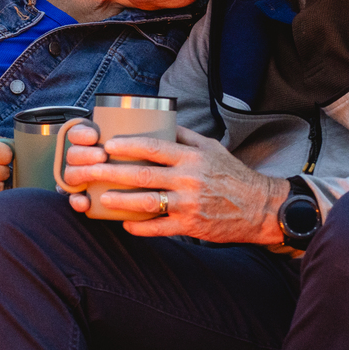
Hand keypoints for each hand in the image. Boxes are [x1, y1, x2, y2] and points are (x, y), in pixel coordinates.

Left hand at [61, 124, 288, 242]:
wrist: (260, 207)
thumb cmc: (232, 175)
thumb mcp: (211, 148)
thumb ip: (184, 137)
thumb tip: (158, 121)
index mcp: (192, 158)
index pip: (154, 149)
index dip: (127, 147)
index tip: (106, 145)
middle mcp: (189, 180)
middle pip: (142, 176)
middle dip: (111, 174)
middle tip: (88, 172)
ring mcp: (189, 205)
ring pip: (147, 203)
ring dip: (120, 201)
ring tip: (100, 199)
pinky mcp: (190, 226)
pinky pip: (158, 228)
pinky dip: (139, 227)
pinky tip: (124, 223)